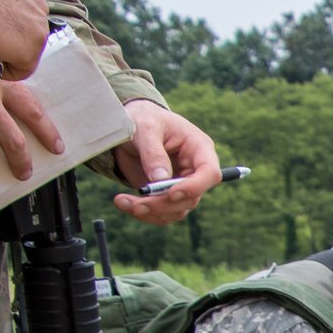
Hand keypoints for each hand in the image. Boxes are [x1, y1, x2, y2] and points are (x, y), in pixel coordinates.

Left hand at [110, 103, 219, 224]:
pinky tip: (125, 204)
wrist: (129, 126)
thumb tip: (160, 180)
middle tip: (137, 204)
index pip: (209, 173)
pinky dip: (145, 214)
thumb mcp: (145, 128)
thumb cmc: (143, 118)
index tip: (170, 193)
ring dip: (151, 212)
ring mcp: (182, 185)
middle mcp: (195, 170)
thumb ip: (153, 152)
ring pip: (177, 210)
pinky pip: (163, 213)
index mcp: (199, 148)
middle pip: (191, 197)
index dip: (194, 187)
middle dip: (163, 204)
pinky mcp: (167, 195)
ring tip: (122, 202)